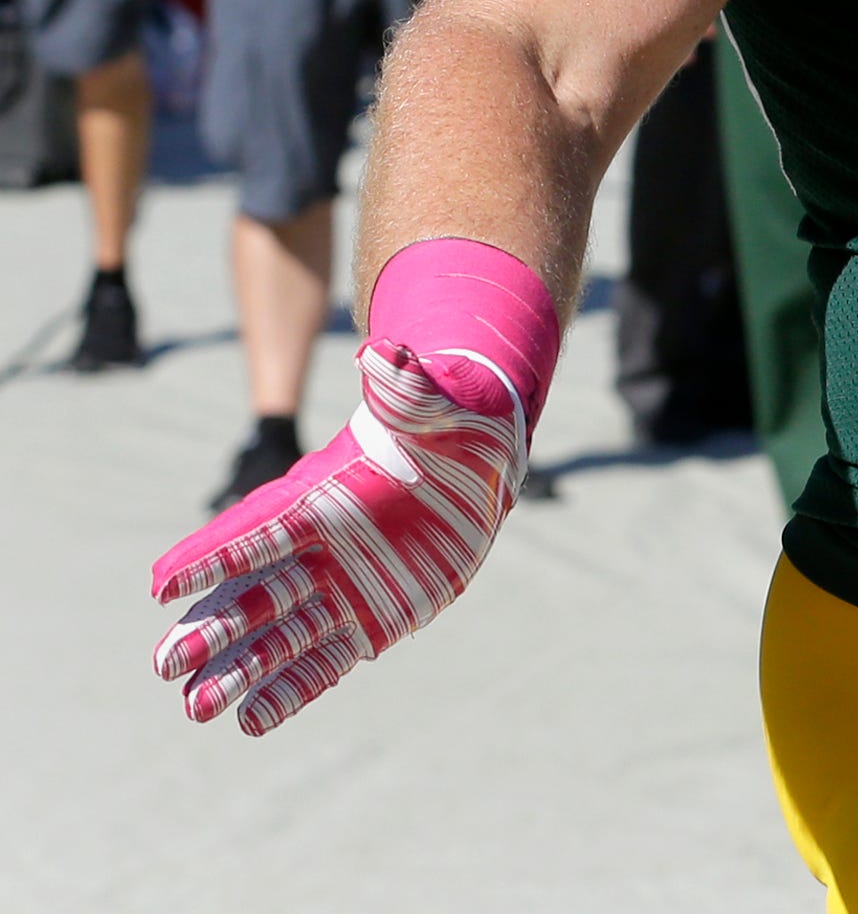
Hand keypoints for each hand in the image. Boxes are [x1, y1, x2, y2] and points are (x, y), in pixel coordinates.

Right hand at [151, 337, 532, 734]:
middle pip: (253, 593)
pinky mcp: (369, 618)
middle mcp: (319, 550)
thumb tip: (383, 351)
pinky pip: (324, 661)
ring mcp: (340, 589)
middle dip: (212, 627)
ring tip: (194, 709)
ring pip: (278, 637)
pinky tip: (251, 721)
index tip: (162, 585)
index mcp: (324, 498)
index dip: (213, 557)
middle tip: (164, 664)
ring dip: (240, 671)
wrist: (481, 462)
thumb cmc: (455, 422)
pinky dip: (290, 690)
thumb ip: (406, 386)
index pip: (258, 530)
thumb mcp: (439, 403)